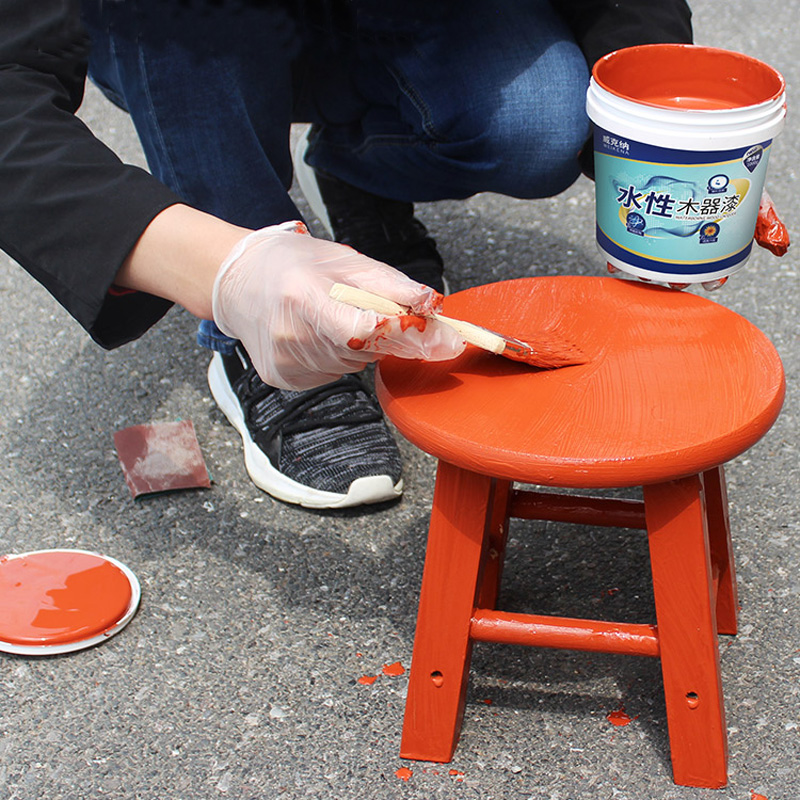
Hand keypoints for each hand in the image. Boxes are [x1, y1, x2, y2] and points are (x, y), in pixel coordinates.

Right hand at [212, 221, 465, 388]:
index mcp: (303, 296)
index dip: (399, 332)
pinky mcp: (282, 378)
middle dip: (379, 335)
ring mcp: (285, 361)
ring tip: (329, 318)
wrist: (237, 281)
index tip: (429, 331)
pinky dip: (336, 357)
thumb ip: (389, 284)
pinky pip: (331, 374)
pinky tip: (316, 335)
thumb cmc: (291, 264)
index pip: (363, 330)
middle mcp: (290, 334)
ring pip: (351, 366)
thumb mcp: (342, 259)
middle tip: (364, 310)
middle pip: (362, 351)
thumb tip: (430, 304)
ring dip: (356, 347)